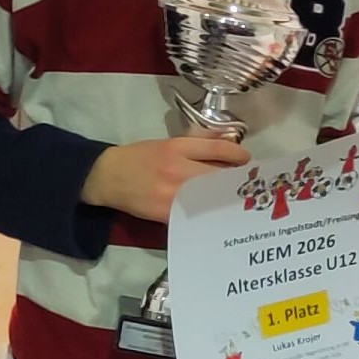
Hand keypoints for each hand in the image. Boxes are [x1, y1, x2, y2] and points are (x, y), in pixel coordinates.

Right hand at [81, 135, 249, 222]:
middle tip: (250, 184)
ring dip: (225, 199)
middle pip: (217, 175)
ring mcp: (172, 193)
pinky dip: (207, 214)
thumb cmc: (139, 157)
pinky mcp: (166, 212)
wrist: (108, 176)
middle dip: (236, 180)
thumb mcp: (166, 144)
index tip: (247, 160)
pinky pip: (194, 213)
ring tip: (238, 201)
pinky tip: (216, 214)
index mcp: (177, 147)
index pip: (216, 149)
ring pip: (209, 196)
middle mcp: (176, 169)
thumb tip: (227, 152)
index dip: (237, 154)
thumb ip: (195, 147)